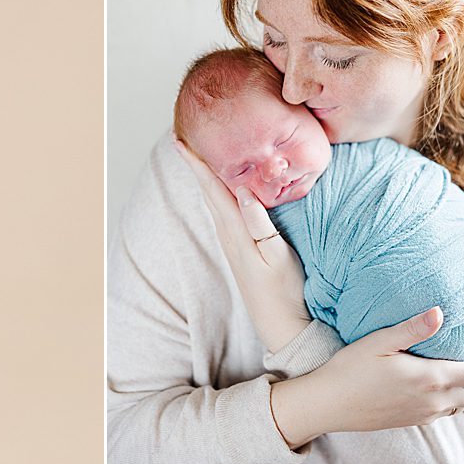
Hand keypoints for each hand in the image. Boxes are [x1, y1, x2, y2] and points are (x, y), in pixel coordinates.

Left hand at [175, 139, 310, 351]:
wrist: (281, 324)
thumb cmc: (283, 289)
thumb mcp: (276, 255)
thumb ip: (259, 223)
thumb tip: (241, 190)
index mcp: (234, 229)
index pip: (211, 188)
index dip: (196, 163)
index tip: (180, 140)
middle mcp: (227, 233)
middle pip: (208, 190)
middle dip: (197, 164)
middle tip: (185, 138)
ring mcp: (232, 241)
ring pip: (214, 199)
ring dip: (206, 176)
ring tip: (201, 155)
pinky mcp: (240, 247)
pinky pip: (223, 210)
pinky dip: (218, 191)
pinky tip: (224, 187)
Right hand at [270, 306, 463, 447]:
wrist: (328, 404)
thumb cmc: (349, 369)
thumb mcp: (377, 342)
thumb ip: (411, 329)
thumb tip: (439, 312)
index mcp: (429, 378)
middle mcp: (433, 401)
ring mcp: (425, 414)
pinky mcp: (415, 420)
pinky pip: (451, 409)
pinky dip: (463, 395)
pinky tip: (451, 382)